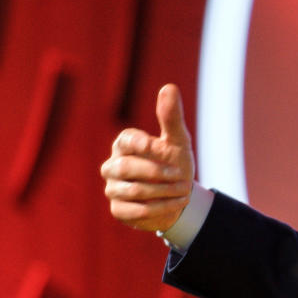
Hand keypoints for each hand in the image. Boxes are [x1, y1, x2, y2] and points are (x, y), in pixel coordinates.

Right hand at [101, 84, 194, 231]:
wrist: (179, 197)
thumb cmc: (175, 163)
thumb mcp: (178, 140)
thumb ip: (171, 116)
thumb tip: (169, 87)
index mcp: (124, 145)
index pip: (126, 140)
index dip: (143, 144)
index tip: (160, 147)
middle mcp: (113, 166)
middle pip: (126, 167)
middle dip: (158, 172)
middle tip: (182, 175)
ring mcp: (113, 189)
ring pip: (133, 190)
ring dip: (164, 191)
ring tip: (184, 190)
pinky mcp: (118, 210)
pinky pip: (135, 210)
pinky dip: (160, 208)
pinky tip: (176, 204)